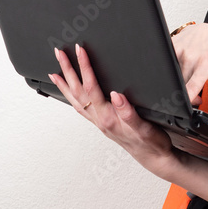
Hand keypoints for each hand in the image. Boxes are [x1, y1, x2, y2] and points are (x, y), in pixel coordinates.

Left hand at [48, 44, 182, 179]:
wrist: (153, 157)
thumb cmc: (150, 143)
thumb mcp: (144, 127)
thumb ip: (128, 112)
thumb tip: (116, 95)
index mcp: (108, 117)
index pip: (91, 87)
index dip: (85, 67)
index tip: (80, 51)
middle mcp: (99, 119)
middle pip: (77, 91)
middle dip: (68, 70)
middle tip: (59, 53)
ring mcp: (98, 121)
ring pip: (75, 100)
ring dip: (64, 84)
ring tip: (54, 72)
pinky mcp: (101, 122)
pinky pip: (80, 107)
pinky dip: (71, 97)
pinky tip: (70, 92)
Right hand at [171, 23, 207, 107]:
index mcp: (205, 65)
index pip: (192, 86)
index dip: (187, 98)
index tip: (183, 106)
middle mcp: (191, 57)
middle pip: (181, 86)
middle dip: (187, 96)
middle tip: (195, 95)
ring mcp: (179, 50)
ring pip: (173, 77)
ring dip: (179, 84)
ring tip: (189, 80)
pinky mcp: (171, 46)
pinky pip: (167, 66)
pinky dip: (172, 73)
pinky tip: (181, 70)